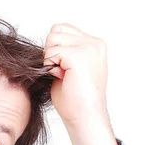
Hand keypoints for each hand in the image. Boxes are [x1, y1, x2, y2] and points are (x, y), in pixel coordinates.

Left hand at [44, 23, 116, 144]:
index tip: (63, 67)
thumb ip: (65, 50)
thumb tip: (49, 39)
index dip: (55, 47)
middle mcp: (94, 43)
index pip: (62, 28)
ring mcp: (88, 47)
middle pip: (55, 31)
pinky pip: (50, 52)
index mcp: (94, 44)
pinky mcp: (78, 55)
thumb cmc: (75, 98)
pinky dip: (50, 66)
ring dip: (50, 59)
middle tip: (62, 72)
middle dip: (52, 52)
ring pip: (51, 40)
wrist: (84, 116)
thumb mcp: (71, 67)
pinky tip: (61, 77)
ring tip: (62, 75)